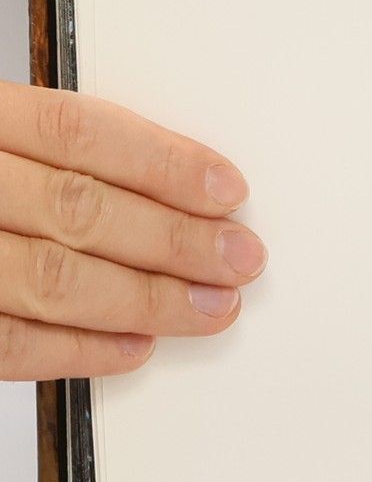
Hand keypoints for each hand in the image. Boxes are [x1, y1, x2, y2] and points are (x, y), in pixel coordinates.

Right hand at [0, 85, 263, 379]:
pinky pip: (5, 344)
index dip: (164, 163)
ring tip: (209, 308)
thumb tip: (175, 188)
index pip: (78, 132)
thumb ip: (51, 151)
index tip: (227, 191)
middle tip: (239, 259)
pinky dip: (78, 350)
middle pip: (76, 208)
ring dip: (144, 299)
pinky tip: (133, 347)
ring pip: (50, 279)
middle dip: (175, 240)